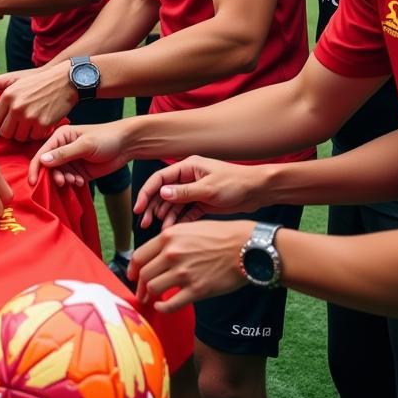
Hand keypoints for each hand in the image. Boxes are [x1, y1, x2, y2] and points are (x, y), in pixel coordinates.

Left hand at [0, 62, 75, 141]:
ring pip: (18, 138)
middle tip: (15, 126)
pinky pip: (33, 138)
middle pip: (4, 133)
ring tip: (28, 123)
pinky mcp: (43, 124)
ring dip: (22, 133)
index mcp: (7, 96)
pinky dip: (35, 134)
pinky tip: (39, 124)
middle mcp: (17, 107)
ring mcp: (30, 117)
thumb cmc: (37, 80)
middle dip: (9, 132)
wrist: (64, 80)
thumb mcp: (12, 78)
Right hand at [27, 122, 129, 187]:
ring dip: (64, 180)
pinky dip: (72, 183)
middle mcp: (62, 149)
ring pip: (58, 175)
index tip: (33, 183)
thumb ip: (64, 154)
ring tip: (76, 181)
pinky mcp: (79, 171)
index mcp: (60, 137)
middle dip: (54, 176)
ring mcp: (71, 161)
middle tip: (63, 181)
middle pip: (48, 167)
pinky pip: (69, 180)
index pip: (42, 153)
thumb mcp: (85, 145)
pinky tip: (81, 182)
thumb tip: (42, 161)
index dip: (35, 168)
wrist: (127, 144)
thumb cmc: (106, 138)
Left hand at [129, 220, 252, 310]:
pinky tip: (162, 307)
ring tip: (151, 300)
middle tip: (141, 292)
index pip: (139, 256)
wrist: (246, 246)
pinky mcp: (196, 290)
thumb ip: (171, 240)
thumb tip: (157, 254)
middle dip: (139, 286)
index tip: (132, 276)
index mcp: (169, 236)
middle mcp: (172, 253)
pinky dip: (162, 308)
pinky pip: (170, 304)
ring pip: (153, 288)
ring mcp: (183, 272)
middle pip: (143, 274)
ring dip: (149, 297)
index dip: (132, 269)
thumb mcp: (190, 228)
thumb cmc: (221, 235)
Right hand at [134, 156, 267, 229]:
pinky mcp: (202, 203)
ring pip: (173, 204)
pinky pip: (185, 212)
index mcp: (187, 167)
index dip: (147, 193)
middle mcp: (188, 178)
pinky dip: (179, 220)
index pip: (160, 179)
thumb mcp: (209, 188)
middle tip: (144, 223)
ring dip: (165, 215)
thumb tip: (162, 193)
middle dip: (153, 207)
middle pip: (163, 193)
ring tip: (160, 230)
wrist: (258, 191)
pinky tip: (173, 229)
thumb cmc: (236, 183)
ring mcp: (194, 191)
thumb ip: (184, 192)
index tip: (139, 208)